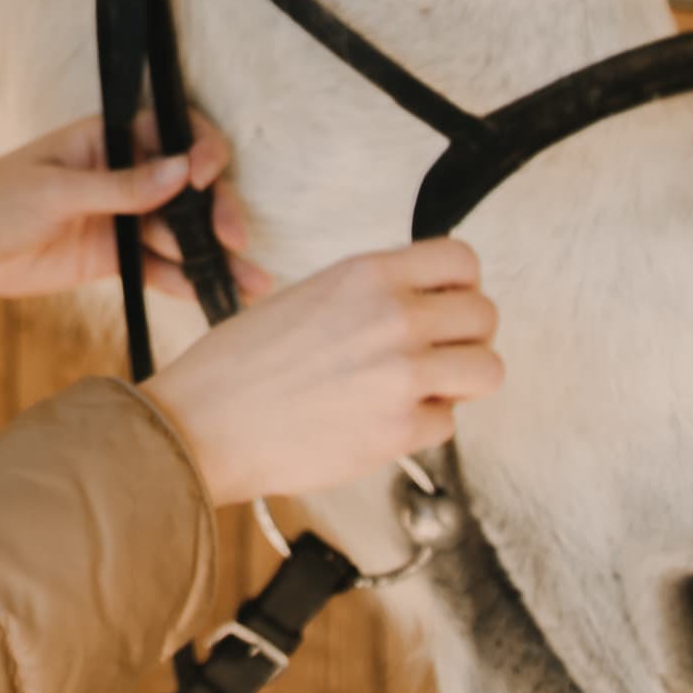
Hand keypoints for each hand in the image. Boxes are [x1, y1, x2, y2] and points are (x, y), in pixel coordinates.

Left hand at [0, 115, 263, 305]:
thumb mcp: (53, 190)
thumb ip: (121, 186)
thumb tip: (181, 170)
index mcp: (104, 139)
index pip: (169, 132)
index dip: (198, 149)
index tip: (205, 176)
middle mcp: (121, 174)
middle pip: (185, 187)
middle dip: (215, 211)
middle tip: (234, 240)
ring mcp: (120, 217)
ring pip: (178, 232)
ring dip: (213, 255)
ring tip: (250, 282)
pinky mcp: (114, 256)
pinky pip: (159, 267)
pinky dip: (186, 281)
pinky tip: (217, 296)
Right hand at [140, 240, 501, 505]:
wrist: (206, 422)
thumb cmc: (241, 364)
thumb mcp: (309, 295)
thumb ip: (370, 295)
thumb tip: (420, 303)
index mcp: (368, 275)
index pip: (462, 261)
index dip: (461, 284)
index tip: (448, 302)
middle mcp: (395, 318)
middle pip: (485, 315)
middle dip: (467, 336)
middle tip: (439, 351)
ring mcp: (403, 376)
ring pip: (486, 370)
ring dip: (460, 381)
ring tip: (424, 388)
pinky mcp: (400, 431)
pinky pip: (448, 423)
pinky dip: (423, 424)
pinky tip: (383, 419)